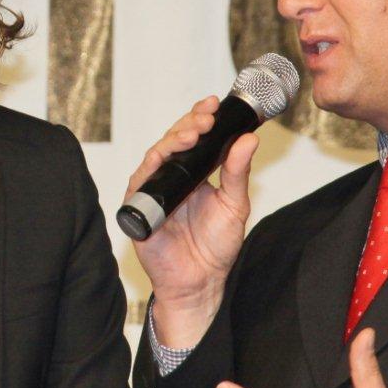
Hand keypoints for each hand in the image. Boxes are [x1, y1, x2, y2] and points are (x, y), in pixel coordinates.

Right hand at [125, 95, 258, 347]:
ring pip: (157, 154)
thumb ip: (238, 172)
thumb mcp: (235, 204)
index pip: (195, 136)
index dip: (201, 117)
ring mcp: (154, 190)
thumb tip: (249, 139)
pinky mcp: (139, 207)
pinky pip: (140, 181)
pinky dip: (151, 166)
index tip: (215, 105)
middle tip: (207, 117)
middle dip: (190, 124)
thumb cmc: (215, 247)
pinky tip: (163, 156)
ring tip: (193, 132)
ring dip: (173, 139)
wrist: (200, 282)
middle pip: (174, 139)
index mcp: (195, 172)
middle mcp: (173, 176)